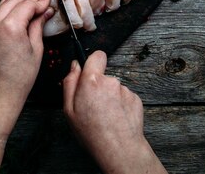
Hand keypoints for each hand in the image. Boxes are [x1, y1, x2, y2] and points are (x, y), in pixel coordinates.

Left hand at [0, 0, 51, 110]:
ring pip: (0, 7)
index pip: (27, 5)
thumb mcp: (35, 50)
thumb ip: (38, 26)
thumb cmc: (18, 78)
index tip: (47, 1)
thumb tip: (44, 12)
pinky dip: (3, 11)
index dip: (39, 2)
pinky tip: (9, 6)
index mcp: (11, 27)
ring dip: (14, 2)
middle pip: (13, 1)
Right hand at [63, 51, 166, 173]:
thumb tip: (74, 66)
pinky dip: (120, 105)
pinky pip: (124, 97)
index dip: (93, 62)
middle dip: (99, 86)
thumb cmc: (92, 132)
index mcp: (92, 81)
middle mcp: (111, 81)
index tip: (90, 72)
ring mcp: (125, 90)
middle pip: (104, 76)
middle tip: (93, 105)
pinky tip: (116, 118)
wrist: (119, 148)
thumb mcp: (69, 109)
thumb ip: (70, 83)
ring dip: (110, 97)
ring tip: (105, 115)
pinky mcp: (135, 99)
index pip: (97, 55)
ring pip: (114, 88)